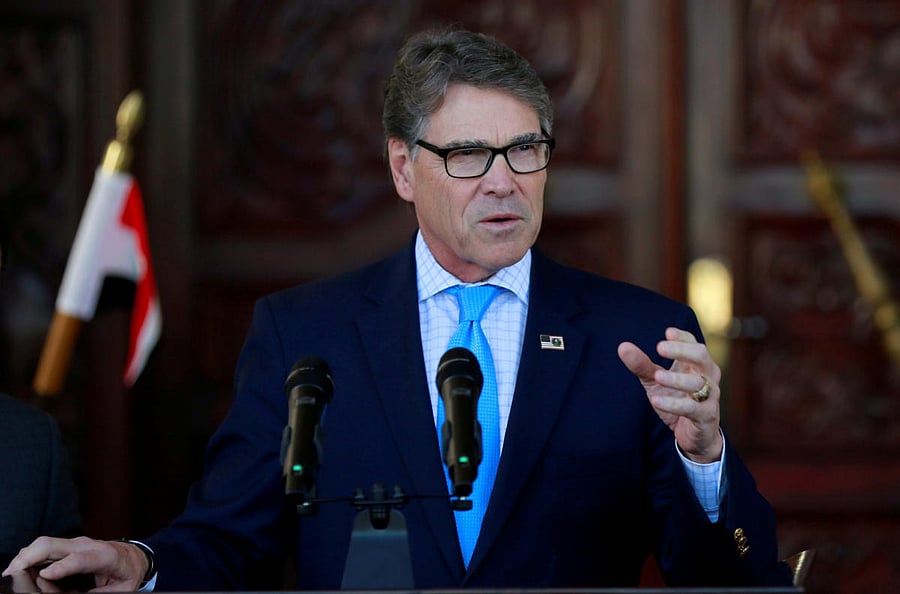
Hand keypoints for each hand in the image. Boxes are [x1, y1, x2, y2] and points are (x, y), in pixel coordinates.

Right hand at [2, 536, 148, 592]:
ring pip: (45, 544)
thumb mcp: (120, 589)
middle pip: (53, 545)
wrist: (134, 556)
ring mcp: (76, 543)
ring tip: (13, 574)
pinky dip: (30, 556)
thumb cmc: (127, 573)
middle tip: (12, 574)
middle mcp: (87, 545)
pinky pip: (45, 547)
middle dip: (30, 557)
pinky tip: (21, 569)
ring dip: (26, 557)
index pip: (80, 559)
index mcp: (105, 556)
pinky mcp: (68, 546)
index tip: (44, 575)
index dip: (61, 567)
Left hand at [617, 327, 722, 463]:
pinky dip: (673, 404)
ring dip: (676, 378)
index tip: (667, 333)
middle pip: (701, 356)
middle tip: (660, 347)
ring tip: (657, 376)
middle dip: (681, 350)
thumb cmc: (677, 399)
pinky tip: (655, 400)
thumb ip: (642, 365)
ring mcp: (709, 396)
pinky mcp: (706, 416)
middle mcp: (707, 376)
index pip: (694, 344)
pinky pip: (691, 408)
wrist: (694, 435)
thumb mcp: (655, 381)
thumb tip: (623, 347)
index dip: (682, 337)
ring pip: (697, 382)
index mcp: (696, 364)